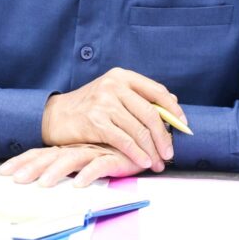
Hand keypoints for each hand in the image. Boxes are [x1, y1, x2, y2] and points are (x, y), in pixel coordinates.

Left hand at [0, 143, 150, 186]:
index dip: (23, 161)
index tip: (3, 171)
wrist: (141, 141)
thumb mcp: (86, 156)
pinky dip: (89, 174)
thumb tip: (42, 175)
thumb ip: (68, 160)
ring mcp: (95, 151)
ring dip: (57, 172)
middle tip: (15, 179)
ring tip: (44, 185)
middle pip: (50, 156)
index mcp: (69, 147)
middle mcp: (78, 148)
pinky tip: (79, 184)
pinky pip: (99, 166)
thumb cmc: (111, 150)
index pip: (41, 153)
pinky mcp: (113, 156)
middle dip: (31, 167)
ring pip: (71, 160)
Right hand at [41, 67, 185, 171]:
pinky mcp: (96, 121)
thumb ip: (138, 96)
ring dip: (152, 150)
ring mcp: (104, 102)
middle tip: (170, 154)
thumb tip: (172, 101)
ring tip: (158, 163)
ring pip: (139, 129)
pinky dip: (136, 153)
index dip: (173, 110)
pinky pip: (124, 140)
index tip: (183, 125)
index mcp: (122, 76)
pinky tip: (143, 162)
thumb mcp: (112, 92)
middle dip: (164, 137)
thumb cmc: (88, 106)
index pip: (157, 91)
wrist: (55, 115)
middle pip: (150, 114)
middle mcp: (114, 85)